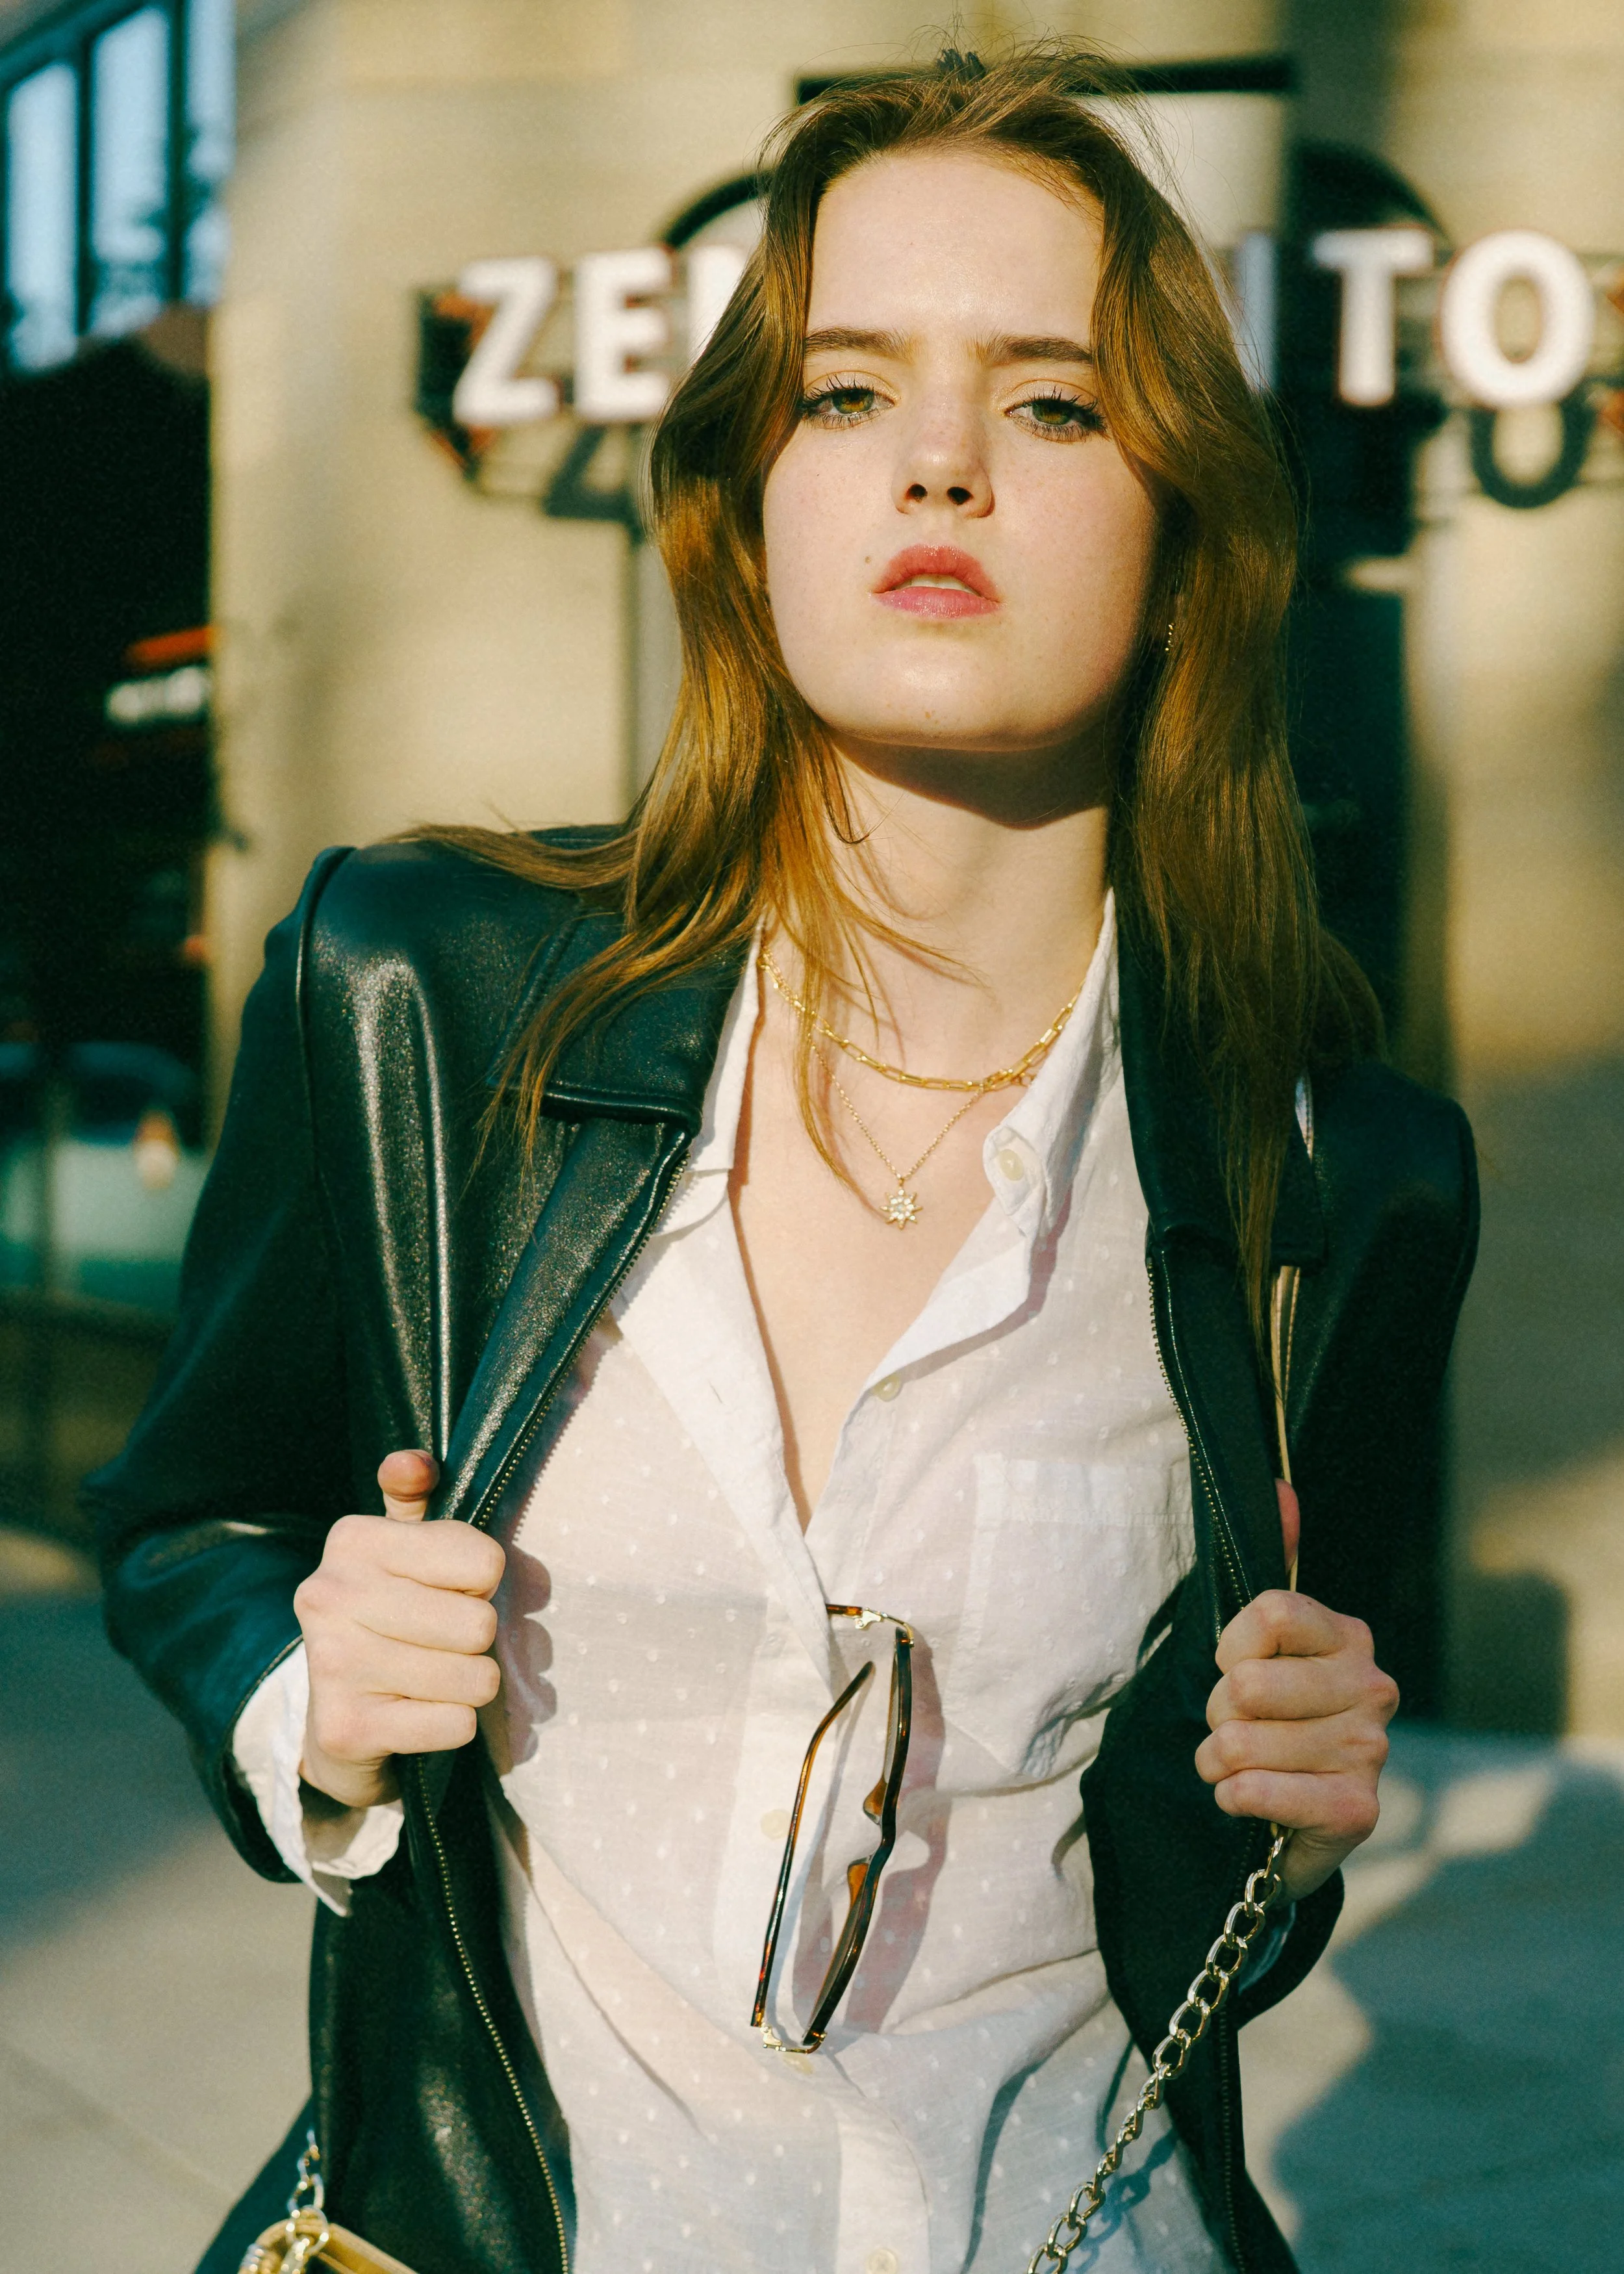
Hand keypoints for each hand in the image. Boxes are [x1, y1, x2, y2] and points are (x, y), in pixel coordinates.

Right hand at [294, 1449, 504, 1809]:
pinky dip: (452, 1725)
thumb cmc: (389, 1614)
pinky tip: (418, 1714)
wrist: (337, 1718)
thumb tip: (411, 1462)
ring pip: (475, 1679)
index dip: (484, 1582)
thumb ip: (415, 1497)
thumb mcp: (401, 1548)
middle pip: (480, 1625)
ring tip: (434, 1678)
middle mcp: (331, 1594)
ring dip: (470, 1686)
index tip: (450, 1590)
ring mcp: (333, 1663)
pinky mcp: (346, 1727)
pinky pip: (456, 1725)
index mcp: (352, 1539)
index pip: (484, 1559)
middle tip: (443, 1642)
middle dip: (477, 1640)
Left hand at [1195, 1486, 1397, 1900]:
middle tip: (1236, 1729)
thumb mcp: (1265, 1640)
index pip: (1269, 1613)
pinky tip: (1247, 1801)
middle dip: (1220, 1714)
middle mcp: (1372, 1687)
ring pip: (1244, 1742)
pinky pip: (1259, 1792)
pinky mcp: (1358, 1810)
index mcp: (1348, 1636)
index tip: (1232, 1668)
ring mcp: (1371, 1750)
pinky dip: (1234, 1798)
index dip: (1229, 1648)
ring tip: (1240, 1768)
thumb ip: (1275, 1560)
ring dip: (1220, 1761)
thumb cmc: (1273, 1720)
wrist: (1290, 1819)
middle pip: (1247, 1684)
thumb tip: (1280, 1485)